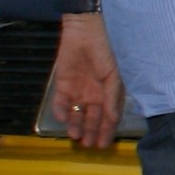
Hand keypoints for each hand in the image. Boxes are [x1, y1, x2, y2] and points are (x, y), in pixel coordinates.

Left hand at [47, 17, 124, 148]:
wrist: (86, 29)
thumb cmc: (106, 50)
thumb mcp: (114, 74)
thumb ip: (112, 98)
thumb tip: (113, 119)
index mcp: (109, 92)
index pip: (108, 116)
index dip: (107, 130)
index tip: (104, 145)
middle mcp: (93, 94)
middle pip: (91, 118)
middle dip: (90, 131)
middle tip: (88, 145)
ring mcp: (77, 89)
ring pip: (75, 113)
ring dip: (75, 124)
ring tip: (75, 136)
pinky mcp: (62, 84)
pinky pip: (60, 101)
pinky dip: (60, 110)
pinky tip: (63, 118)